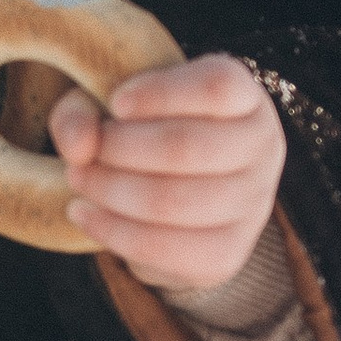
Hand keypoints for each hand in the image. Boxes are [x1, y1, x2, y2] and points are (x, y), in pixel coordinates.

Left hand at [48, 54, 285, 293]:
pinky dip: (112, 231)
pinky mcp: (229, 253)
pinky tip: (83, 213)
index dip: (159, 92)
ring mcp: (253, 203)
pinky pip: (165, 247)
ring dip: (109, 191)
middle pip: (186, 146)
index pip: (216, 86)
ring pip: (173, 201)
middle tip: (83, 154)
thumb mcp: (109, 109)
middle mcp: (262, 146)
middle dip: (117, 149)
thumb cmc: (143, 134)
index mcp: (245, 97)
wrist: (171, 201)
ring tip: (78, 180)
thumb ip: (82, 111)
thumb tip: (79, 145)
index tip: (116, 102)